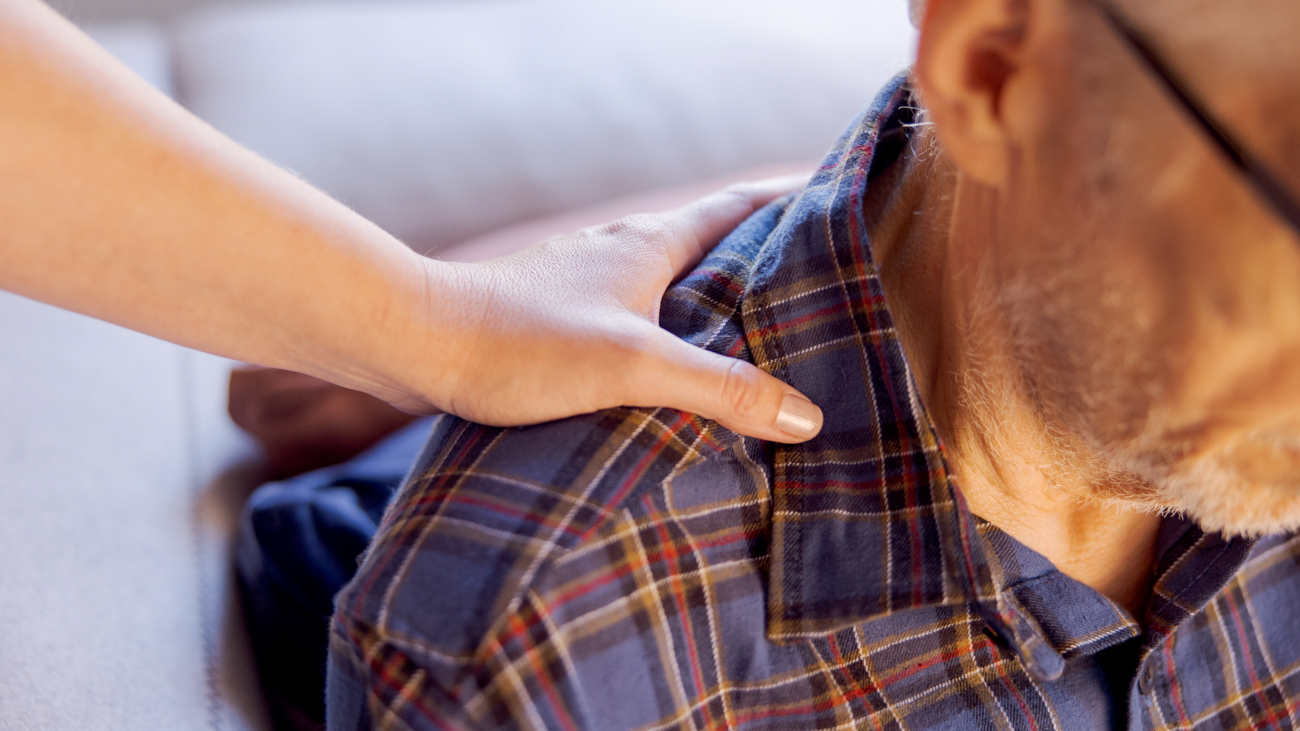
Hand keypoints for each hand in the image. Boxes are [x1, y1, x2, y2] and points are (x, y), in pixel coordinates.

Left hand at [408, 176, 823, 442]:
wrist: (416, 343)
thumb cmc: (520, 343)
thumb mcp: (633, 365)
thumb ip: (721, 388)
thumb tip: (805, 416)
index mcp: (649, 245)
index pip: (737, 207)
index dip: (788, 200)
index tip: (833, 199)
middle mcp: (619, 252)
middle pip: (707, 243)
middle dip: (758, 256)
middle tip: (811, 283)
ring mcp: (584, 283)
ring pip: (666, 282)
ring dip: (707, 298)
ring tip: (749, 336)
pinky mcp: (555, 316)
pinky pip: (630, 315)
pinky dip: (663, 331)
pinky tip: (664, 372)